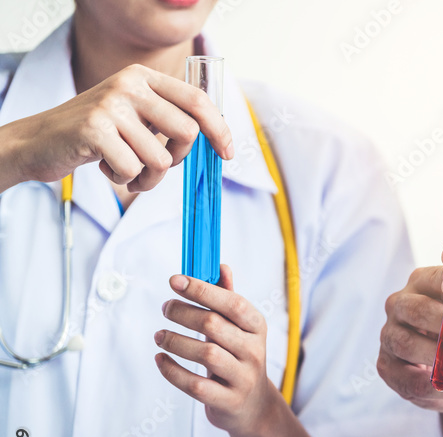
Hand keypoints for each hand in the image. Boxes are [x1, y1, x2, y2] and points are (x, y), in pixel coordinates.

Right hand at [4, 63, 231, 191]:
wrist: (40, 140)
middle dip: (178, 159)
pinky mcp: (95, 130)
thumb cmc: (97, 134)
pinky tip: (105, 166)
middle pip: (187, 132)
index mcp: (143, 77)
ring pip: (160, 158)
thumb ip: (169, 118)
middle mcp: (129, 84)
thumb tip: (219, 138)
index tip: (227, 154)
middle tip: (157, 165)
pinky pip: (132, 169)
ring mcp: (111, 105)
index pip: (197, 100)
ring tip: (127, 171)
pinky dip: (123, 178)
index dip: (220, 129)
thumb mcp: (135, 115)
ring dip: (148, 177)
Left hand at [155, 265, 280, 436]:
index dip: (202, 289)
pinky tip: (161, 359)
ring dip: (175, 341)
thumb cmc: (239, 359)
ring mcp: (242, 378)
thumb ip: (228, 299)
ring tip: (160, 336)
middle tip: (166, 309)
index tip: (175, 280)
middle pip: (214, 324)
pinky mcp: (227, 401)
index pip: (233, 303)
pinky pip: (194, 384)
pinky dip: (172, 370)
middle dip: (183, 312)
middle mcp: (254, 351)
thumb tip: (221, 266)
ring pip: (205, 354)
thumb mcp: (240, 329)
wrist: (253, 406)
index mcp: (257, 327)